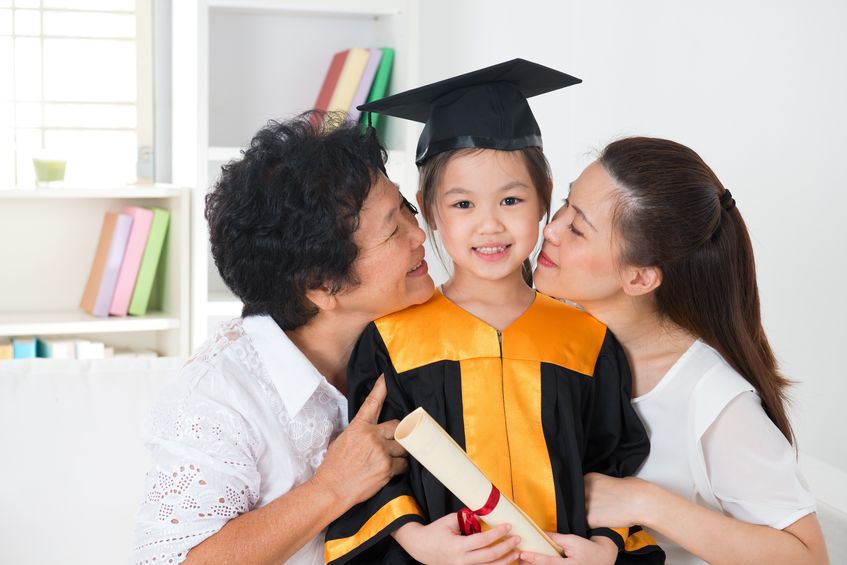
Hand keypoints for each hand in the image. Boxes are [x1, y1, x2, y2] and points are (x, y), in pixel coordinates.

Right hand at [313, 375, 407, 507]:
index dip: (382, 387)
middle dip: (399, 434)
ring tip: (389, 460)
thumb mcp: (342, 440)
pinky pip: (404, 463)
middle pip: (398, 426)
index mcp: (358, 427)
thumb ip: (359, 431)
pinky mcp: (387, 467)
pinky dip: (401, 467)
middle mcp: (371, 436)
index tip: (388, 376)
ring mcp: (380, 451)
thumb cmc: (335, 467)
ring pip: (404, 446)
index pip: (373, 402)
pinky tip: (391, 471)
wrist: (332, 489)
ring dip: (401, 453)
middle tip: (394, 443)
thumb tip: (371, 427)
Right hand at [393, 513, 520, 564]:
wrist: (420, 547)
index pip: (483, 540)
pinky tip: (504, 561)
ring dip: (505, 560)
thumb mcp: (449, 521)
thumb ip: (468, 519)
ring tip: (516, 552)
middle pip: (490, 557)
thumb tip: (485, 516)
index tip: (508, 526)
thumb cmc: (434, 532)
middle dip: (506, 547)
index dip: (497, 533)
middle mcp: (461, 561)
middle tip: (517, 539)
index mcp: (457, 547)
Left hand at [519, 533, 616, 564]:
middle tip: (517, 558)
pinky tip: (533, 563)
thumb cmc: (588, 549)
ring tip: (522, 561)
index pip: (548, 562)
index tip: (523, 554)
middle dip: (530, 564)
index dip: (535, 558)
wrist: (602, 558)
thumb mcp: (572, 540)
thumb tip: (541, 534)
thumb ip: (556, 539)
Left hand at [584, 472, 649, 528]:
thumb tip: (604, 491)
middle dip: (584, 506)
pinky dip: (591, 527)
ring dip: (586, 517)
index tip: (594, 502)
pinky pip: (585, 525)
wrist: (641, 501)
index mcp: (590, 478)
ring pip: (579, 513)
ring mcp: (585, 503)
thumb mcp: (614, 479)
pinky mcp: (590, 518)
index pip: (579, 489)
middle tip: (598, 511)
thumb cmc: (635, 489)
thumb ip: (604, 485)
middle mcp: (584, 488)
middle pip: (577, 501)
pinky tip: (602, 525)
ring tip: (601, 518)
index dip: (585, 498)